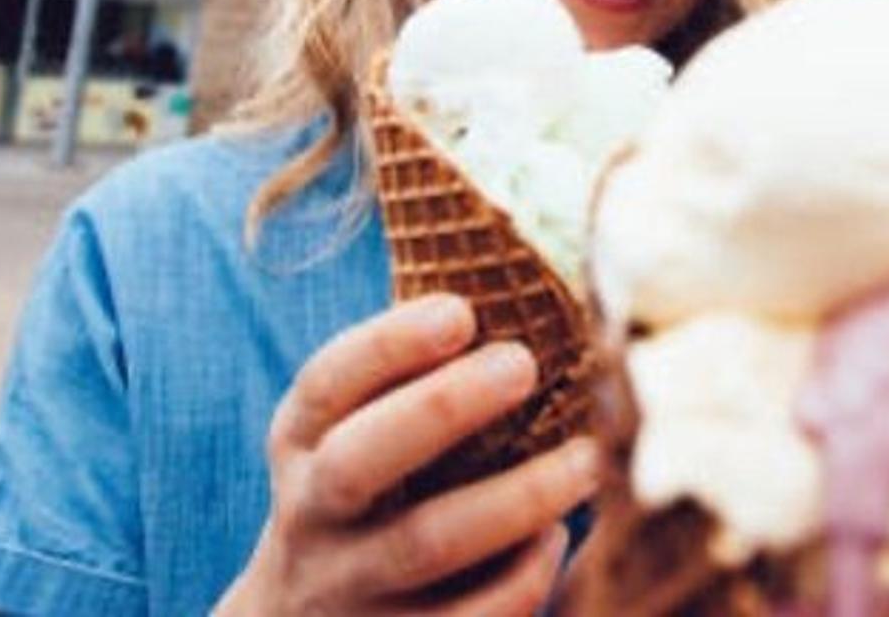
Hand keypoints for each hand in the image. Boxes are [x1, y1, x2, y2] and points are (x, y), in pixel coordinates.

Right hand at [216, 293, 601, 615]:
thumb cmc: (364, 494)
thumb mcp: (350, 433)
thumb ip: (408, 380)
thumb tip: (527, 301)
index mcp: (302, 443)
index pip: (327, 384)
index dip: (388, 344)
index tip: (462, 311)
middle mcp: (313, 514)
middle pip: (358, 462)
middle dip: (440, 408)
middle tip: (522, 363)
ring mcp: (348, 587)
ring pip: (424, 545)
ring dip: (514, 499)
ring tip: (586, 459)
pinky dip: (520, 580)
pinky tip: (557, 539)